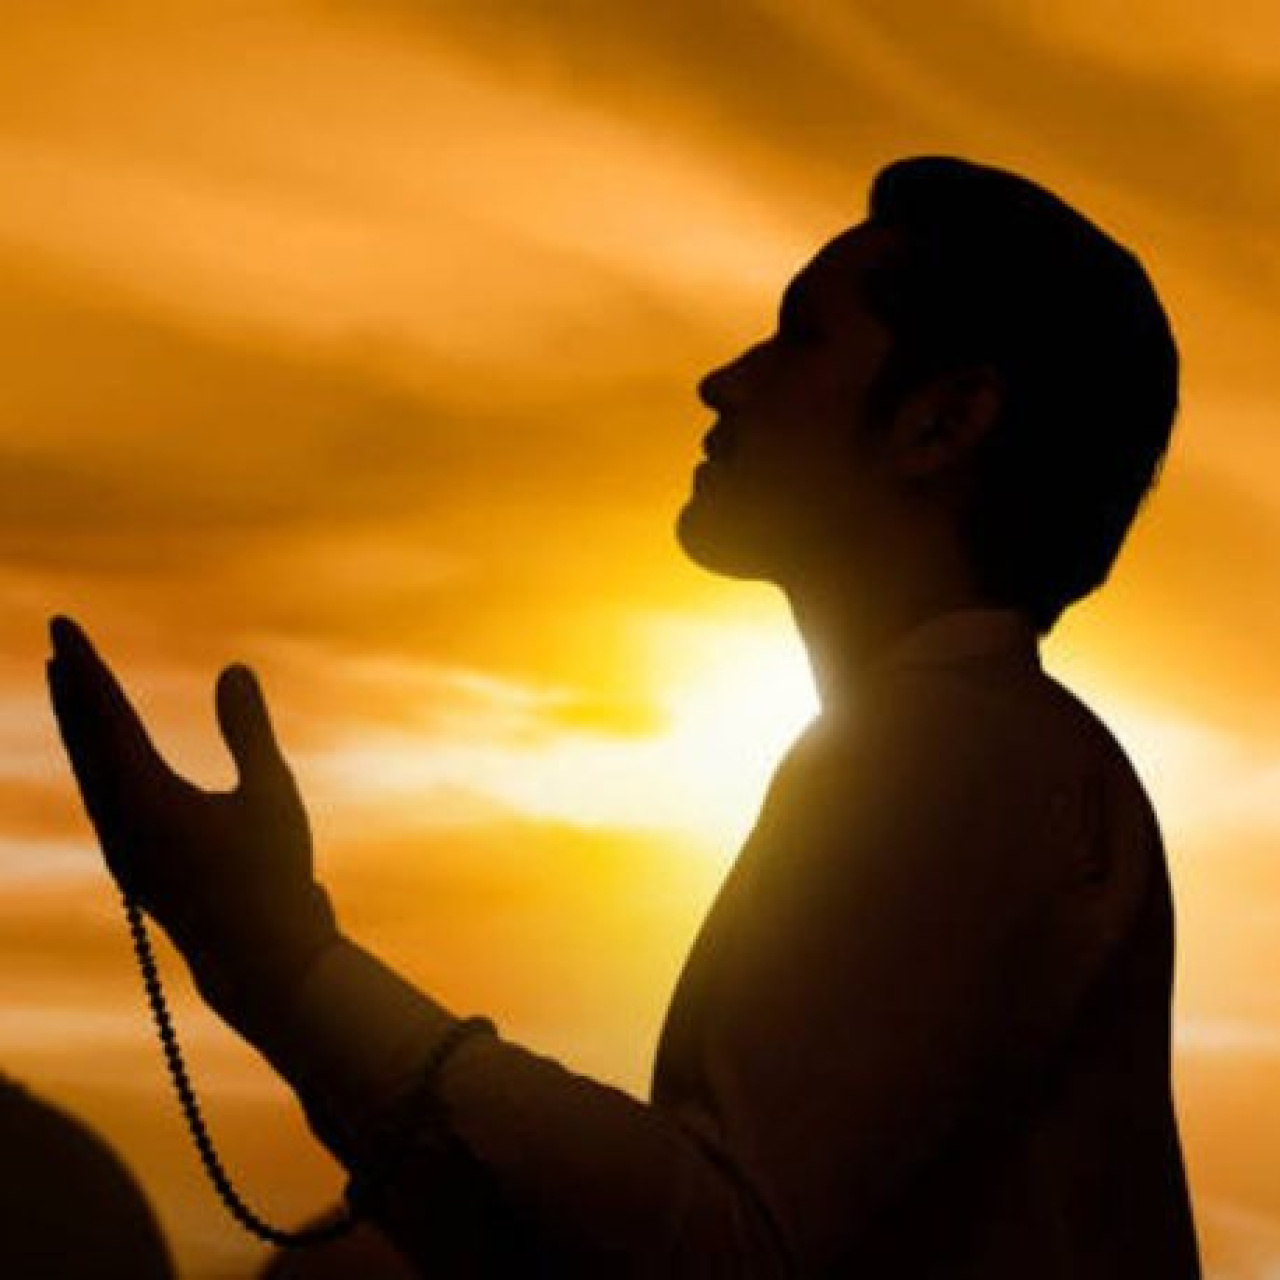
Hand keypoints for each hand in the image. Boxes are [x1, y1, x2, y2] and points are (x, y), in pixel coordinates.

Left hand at [46, 616, 337, 1029]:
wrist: (262, 961)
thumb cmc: (274, 876)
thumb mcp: (271, 794)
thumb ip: (248, 731)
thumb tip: (232, 668)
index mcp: (145, 799)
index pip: (104, 714)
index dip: (85, 665)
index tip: (61, 626)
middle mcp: (120, 823)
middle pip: (83, 742)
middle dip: (72, 691)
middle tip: (58, 646)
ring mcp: (124, 849)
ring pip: (89, 773)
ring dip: (80, 727)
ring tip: (72, 692)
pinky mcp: (138, 866)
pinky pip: (104, 798)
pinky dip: (98, 761)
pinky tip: (108, 760)